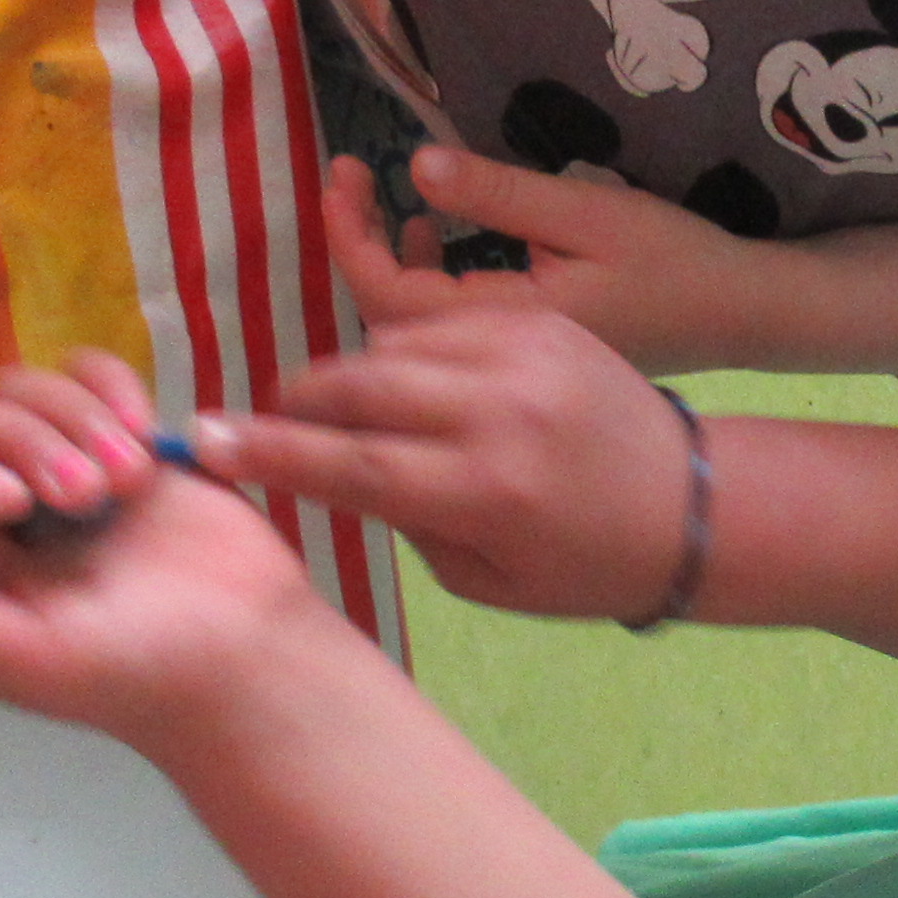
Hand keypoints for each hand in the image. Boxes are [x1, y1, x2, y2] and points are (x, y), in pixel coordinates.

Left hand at [0, 351, 339, 740]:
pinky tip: (145, 437)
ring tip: (127, 482)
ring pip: (22, 388)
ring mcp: (56, 468)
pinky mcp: (117, 440)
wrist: (251, 654)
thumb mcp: (14, 656)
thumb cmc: (133, 670)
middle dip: (23, 441)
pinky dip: (111, 388)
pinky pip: (86, 374)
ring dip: (75, 419)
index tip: (10, 502)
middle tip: (86, 499)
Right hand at [190, 224, 702, 623]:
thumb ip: (401, 518)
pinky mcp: (544, 321)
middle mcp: (501, 413)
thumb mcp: (482, 577)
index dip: (271, 453)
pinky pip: (443, 319)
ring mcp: (525, 354)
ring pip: (394, 341)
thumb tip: (330, 468)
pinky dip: (406, 345)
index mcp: (486, 491)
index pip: (352, 465)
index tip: (205, 443)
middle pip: (360, 386)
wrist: (692, 503)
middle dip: (297, 400)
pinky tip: (402, 376)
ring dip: (350, 370)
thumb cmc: (580, 564)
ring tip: (330, 402)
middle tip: (266, 420)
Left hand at [370, 148, 897, 376]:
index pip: (392, 294)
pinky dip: (426, 285)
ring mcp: (508, 375)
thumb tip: (416, 167)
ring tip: (387, 204)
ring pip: (412, 334)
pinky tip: (433, 238)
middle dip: (358, 248)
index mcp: (507, 330)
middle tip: (351, 178)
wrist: (746, 320)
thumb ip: (502, 197)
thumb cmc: (681, 264)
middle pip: (385, 323)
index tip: (344, 168)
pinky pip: (447, 336)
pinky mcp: (523, 366)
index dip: (352, 233)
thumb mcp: (592, 214)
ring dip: (389, 266)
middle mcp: (496, 368)